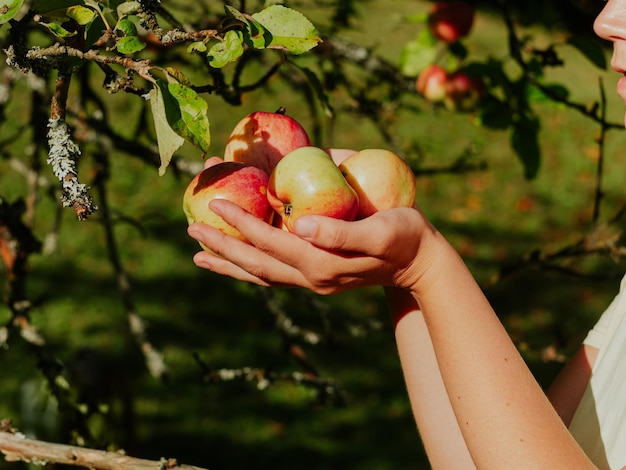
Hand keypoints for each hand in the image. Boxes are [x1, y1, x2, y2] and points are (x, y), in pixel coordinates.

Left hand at [187, 200, 440, 294]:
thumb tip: (301, 224)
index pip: (271, 242)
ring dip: (230, 264)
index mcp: (322, 264)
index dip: (241, 223)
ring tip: (200, 255)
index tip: (214, 203)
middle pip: (256, 263)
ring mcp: (313, 281)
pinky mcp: (317, 276)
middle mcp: (312, 277)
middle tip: (191, 231)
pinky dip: (250, 267)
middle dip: (222, 247)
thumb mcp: (380, 230)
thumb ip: (341, 231)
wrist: (421, 263)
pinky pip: (274, 273)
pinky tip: (238, 259)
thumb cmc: (406, 236)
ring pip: (261, 274)